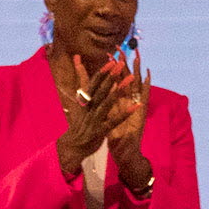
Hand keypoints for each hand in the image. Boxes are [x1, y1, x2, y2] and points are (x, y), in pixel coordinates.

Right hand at [56, 57, 139, 176]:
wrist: (72, 147)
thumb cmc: (79, 123)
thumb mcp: (79, 105)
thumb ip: (82, 87)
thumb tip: (76, 66)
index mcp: (84, 102)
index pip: (93, 84)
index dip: (102, 73)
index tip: (111, 61)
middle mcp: (88, 108)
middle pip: (100, 90)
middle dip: (111, 76)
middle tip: (121, 64)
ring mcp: (94, 119)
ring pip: (107, 103)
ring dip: (119, 90)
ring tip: (131, 79)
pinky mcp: (100, 131)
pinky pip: (114, 121)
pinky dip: (125, 114)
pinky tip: (136, 106)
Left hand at [105, 64, 152, 190]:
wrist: (125, 152)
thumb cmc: (115, 137)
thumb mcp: (106, 119)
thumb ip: (103, 107)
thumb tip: (94, 96)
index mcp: (119, 102)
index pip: (115, 81)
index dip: (112, 67)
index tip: (108, 53)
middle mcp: (128, 101)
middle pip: (126, 78)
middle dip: (124, 63)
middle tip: (121, 48)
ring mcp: (136, 106)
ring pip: (137, 84)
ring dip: (137, 70)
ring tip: (136, 56)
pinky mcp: (141, 112)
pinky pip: (145, 97)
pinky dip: (147, 86)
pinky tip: (148, 75)